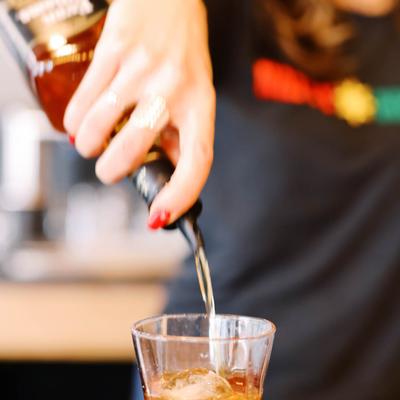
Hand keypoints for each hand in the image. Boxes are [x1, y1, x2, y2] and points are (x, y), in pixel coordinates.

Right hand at [64, 0, 214, 227]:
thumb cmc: (184, 52)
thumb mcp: (196, 93)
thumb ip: (181, 132)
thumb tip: (165, 168)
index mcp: (200, 105)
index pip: (197, 160)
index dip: (179, 194)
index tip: (160, 215)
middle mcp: (174, 89)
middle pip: (135, 148)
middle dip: (113, 171)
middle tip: (108, 172)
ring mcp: (142, 69)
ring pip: (100, 125)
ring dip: (88, 147)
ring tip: (90, 146)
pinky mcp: (115, 51)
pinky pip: (85, 99)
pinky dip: (75, 121)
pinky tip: (79, 123)